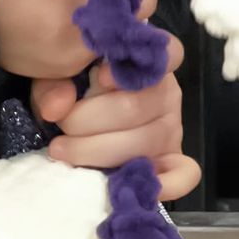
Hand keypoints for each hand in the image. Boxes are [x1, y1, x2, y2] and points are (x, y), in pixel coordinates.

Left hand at [32, 34, 200, 203]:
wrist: (75, 122)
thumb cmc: (71, 92)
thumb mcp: (56, 80)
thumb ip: (53, 85)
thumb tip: (57, 108)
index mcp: (146, 63)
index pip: (168, 54)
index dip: (132, 69)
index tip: (97, 78)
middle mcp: (167, 93)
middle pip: (135, 108)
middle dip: (86, 121)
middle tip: (60, 127)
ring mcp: (172, 128)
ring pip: (143, 143)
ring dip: (95, 151)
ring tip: (63, 150)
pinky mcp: (171, 159)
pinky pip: (185, 173)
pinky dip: (168, 183)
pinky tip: (132, 184)